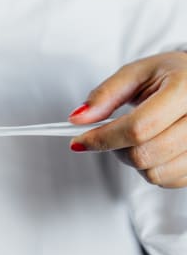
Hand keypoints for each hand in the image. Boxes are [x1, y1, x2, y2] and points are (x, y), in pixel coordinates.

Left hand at [68, 51, 186, 187]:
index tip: (80, 140)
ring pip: (155, 174)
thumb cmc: (170, 75)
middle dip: (114, 149)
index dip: (102, 137)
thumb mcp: (135, 73)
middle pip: (144, 155)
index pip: (138, 128)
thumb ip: (105, 95)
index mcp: (185, 90)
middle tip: (107, 136)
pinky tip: (151, 148)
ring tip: (135, 139)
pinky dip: (151, 169)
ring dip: (133, 161)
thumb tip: (78, 118)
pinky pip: (169, 181)